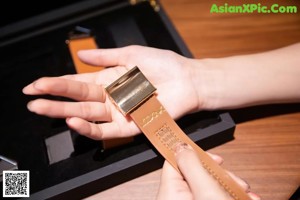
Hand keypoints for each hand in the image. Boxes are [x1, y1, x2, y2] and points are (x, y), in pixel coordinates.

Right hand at [22, 45, 199, 139]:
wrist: (187, 80)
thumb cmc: (164, 65)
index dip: (56, 84)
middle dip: (54, 99)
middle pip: (78, 100)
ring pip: (88, 115)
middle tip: (32, 99)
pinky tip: (74, 120)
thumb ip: (105, 57)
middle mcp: (111, 98)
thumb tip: (81, 55)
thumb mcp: (131, 54)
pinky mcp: (130, 126)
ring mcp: (119, 113)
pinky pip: (107, 130)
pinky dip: (90, 127)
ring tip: (43, 108)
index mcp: (109, 80)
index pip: (77, 83)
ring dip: (65, 113)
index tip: (36, 84)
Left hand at [157, 146, 260, 199]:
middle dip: (220, 174)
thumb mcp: (205, 189)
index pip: (174, 162)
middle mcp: (177, 197)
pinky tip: (242, 196)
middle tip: (235, 179)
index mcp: (170, 192)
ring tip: (244, 191)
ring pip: (207, 186)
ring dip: (229, 186)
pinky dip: (228, 194)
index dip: (194, 154)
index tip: (212, 155)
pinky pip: (212, 195)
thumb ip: (192, 165)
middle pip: (196, 174)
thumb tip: (181, 146)